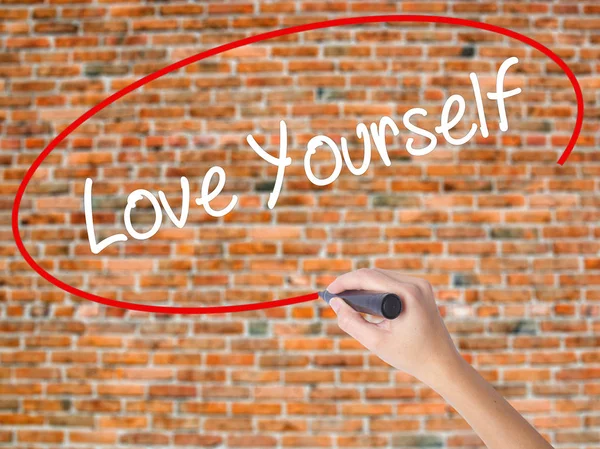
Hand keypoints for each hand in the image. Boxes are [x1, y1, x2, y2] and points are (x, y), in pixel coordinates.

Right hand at [326, 268, 460, 384]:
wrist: (442, 364)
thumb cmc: (410, 356)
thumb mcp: (375, 342)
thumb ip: (351, 322)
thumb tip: (334, 304)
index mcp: (407, 294)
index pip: (367, 277)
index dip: (344, 282)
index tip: (328, 292)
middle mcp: (416, 284)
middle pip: (374, 273)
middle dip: (351, 283)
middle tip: (334, 298)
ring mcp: (421, 285)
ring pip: (382, 276)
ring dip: (363, 285)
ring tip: (345, 300)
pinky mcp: (422, 290)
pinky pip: (392, 282)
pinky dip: (376, 289)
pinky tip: (364, 300)